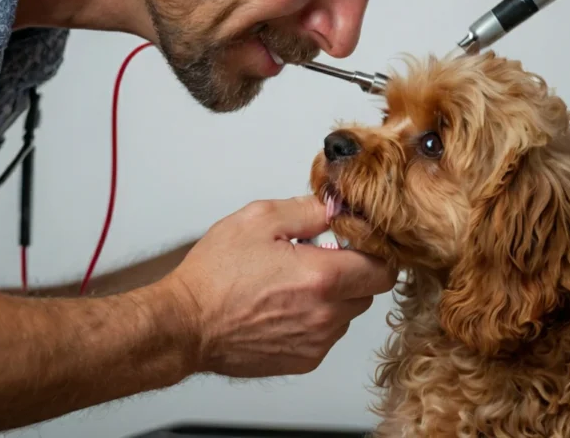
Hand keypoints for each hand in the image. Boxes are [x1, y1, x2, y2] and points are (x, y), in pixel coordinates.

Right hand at [160, 195, 397, 377]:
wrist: (186, 324)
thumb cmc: (214, 276)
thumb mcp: (258, 220)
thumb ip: (308, 209)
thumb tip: (336, 207)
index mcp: (321, 277)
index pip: (383, 268)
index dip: (373, 251)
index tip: (354, 243)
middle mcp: (325, 315)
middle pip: (368, 292)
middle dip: (350, 272)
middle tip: (314, 258)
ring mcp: (315, 343)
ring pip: (346, 315)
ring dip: (332, 298)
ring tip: (291, 283)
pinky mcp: (302, 361)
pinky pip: (325, 336)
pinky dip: (314, 320)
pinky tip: (282, 306)